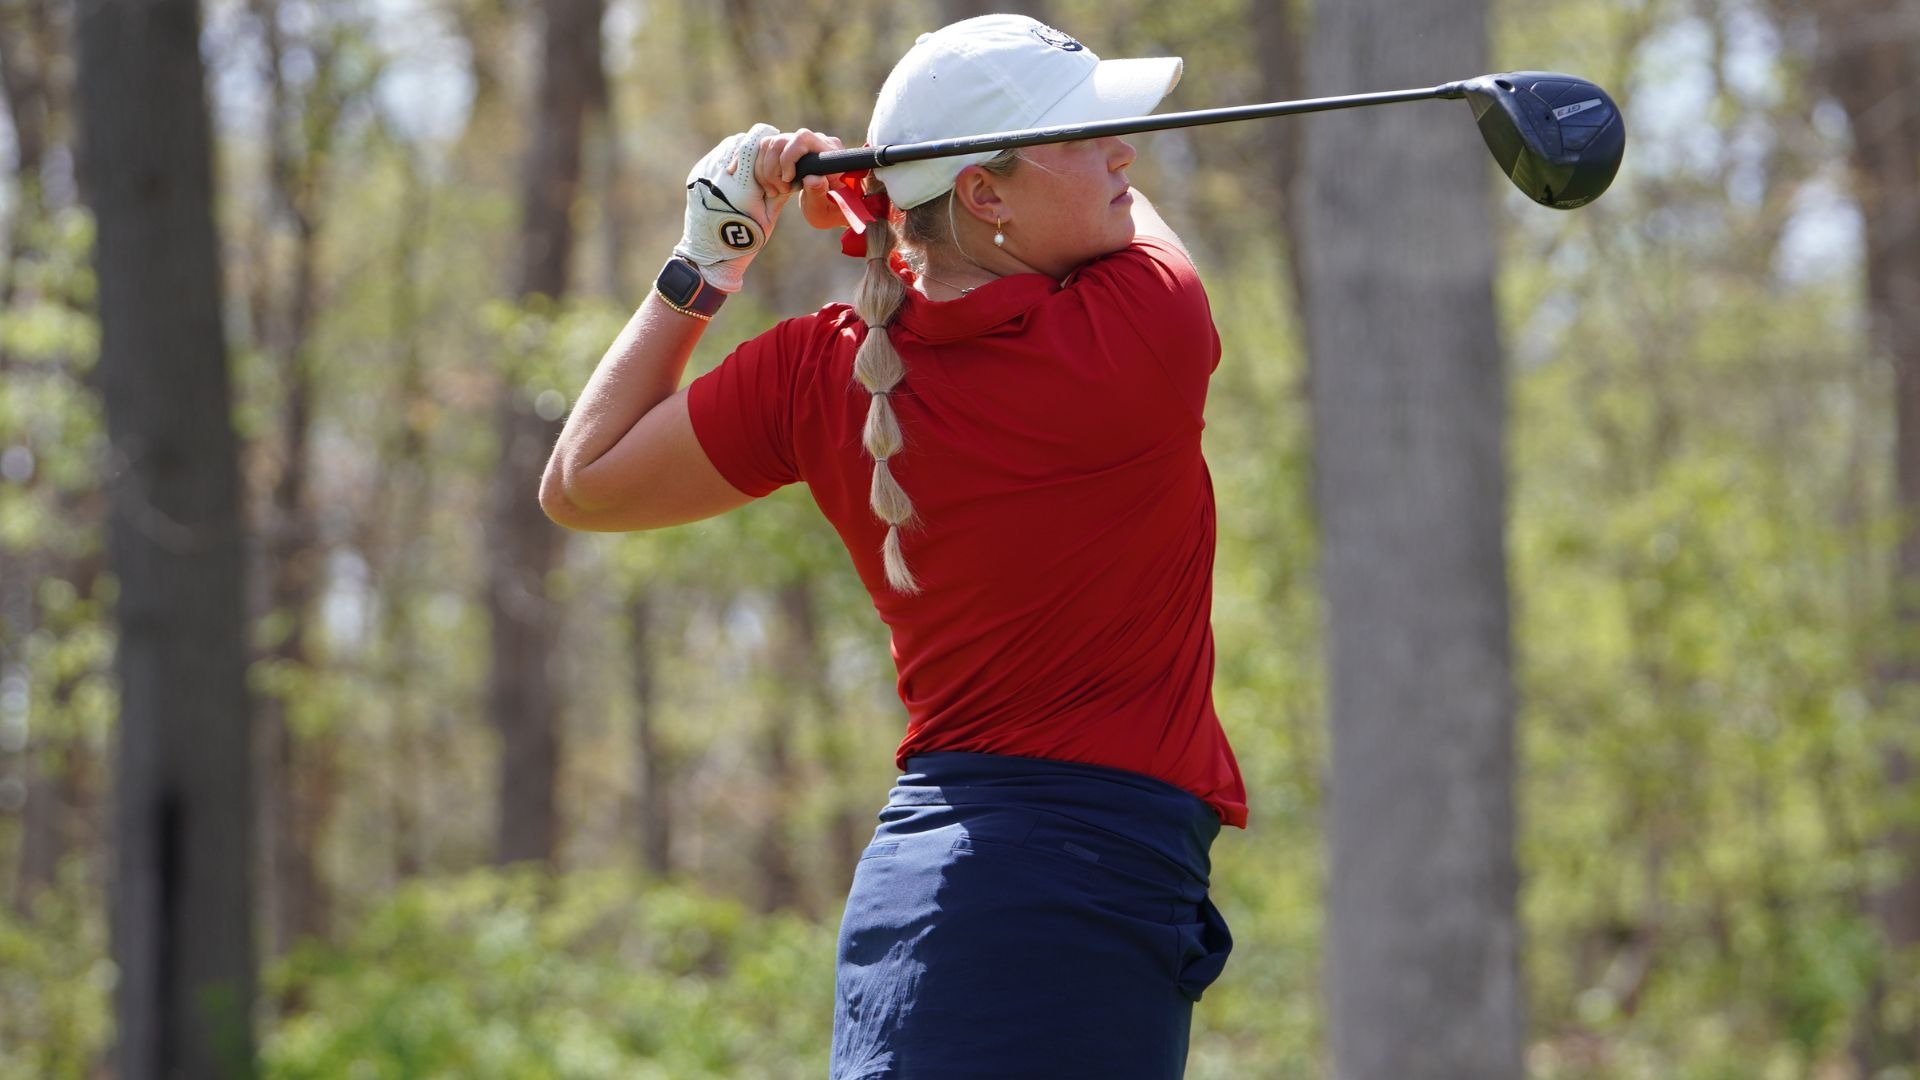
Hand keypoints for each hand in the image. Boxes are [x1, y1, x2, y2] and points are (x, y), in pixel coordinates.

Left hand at [674, 123, 783, 293]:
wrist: (707, 254)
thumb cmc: (744, 241)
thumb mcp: (769, 218)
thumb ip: (783, 192)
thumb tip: (800, 171)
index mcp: (741, 188)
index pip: (753, 145)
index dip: (766, 138)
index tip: (776, 138)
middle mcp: (719, 177)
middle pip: (741, 142)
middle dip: (756, 146)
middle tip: (765, 155)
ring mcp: (704, 175)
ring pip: (728, 146)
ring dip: (742, 149)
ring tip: (750, 164)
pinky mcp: (696, 175)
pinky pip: (716, 156)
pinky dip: (729, 157)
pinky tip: (736, 171)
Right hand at [748, 128, 849, 230]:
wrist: (829, 205)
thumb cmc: (830, 209)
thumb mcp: (826, 208)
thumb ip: (819, 193)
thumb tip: (812, 178)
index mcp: (830, 152)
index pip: (802, 138)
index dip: (788, 158)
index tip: (789, 180)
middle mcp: (815, 141)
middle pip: (780, 141)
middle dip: (773, 169)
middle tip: (782, 191)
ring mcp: (800, 143)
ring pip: (769, 144)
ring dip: (765, 170)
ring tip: (775, 191)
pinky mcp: (788, 147)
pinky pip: (765, 149)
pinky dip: (760, 168)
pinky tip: (768, 184)